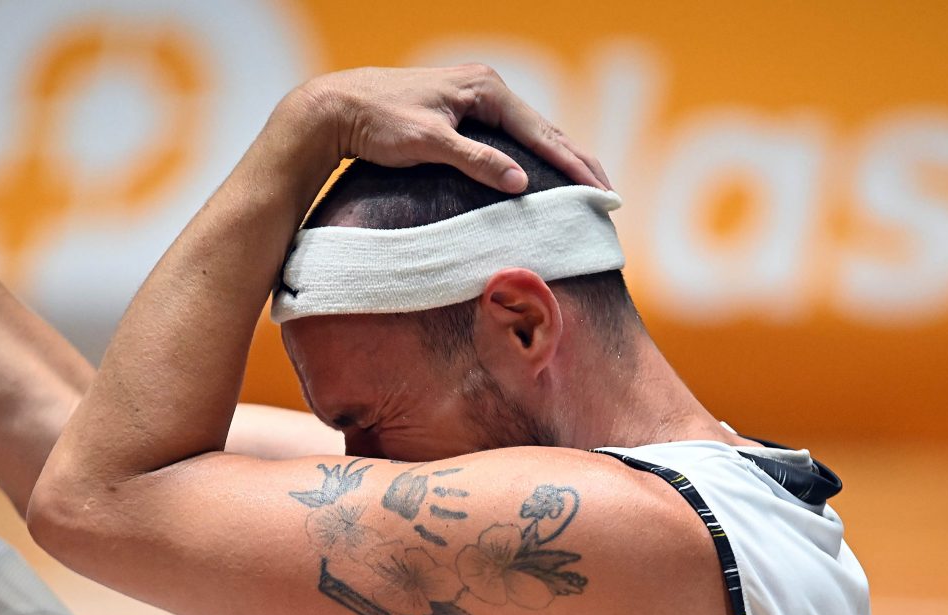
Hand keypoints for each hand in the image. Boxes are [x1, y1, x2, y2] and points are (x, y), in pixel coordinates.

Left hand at [299, 64, 609, 193]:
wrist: (340, 109)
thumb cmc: (380, 122)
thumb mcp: (429, 143)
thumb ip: (476, 161)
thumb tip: (521, 182)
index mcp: (485, 88)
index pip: (540, 132)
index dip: (572, 164)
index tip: (598, 191)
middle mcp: (485, 87)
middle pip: (543, 129)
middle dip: (577, 162)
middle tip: (608, 194)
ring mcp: (474, 97)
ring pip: (529, 133)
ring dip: (559, 160)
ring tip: (588, 186)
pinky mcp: (462, 112)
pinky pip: (509, 136)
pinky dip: (532, 155)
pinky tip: (544, 173)